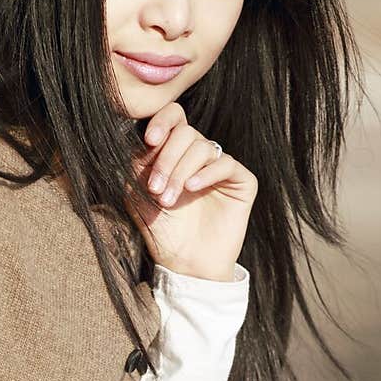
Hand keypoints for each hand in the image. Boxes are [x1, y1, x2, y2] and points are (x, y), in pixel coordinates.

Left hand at [125, 102, 257, 280]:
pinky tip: (192, 188)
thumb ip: (138, 161)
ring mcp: (221, 166)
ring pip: (203, 147)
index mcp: (175, 151)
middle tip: (155, 189)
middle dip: (167, 159)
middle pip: (186, 133)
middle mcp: (199, 155)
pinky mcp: (242, 181)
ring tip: (169, 199)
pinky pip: (226, 163)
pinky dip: (206, 173)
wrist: (186, 263)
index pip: (173, 117)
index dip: (162, 122)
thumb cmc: (161, 229)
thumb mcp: (138, 193)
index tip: (149, 141)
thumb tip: (145, 135)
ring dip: (181, 171)